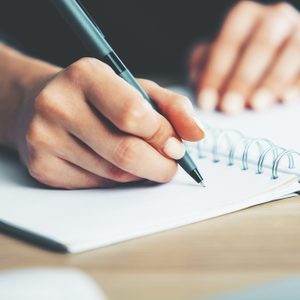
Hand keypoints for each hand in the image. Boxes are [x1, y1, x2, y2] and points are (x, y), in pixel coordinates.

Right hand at [12, 57, 204, 188]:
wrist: (43, 102)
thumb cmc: (99, 95)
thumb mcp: (137, 88)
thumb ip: (173, 107)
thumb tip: (197, 135)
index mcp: (85, 75)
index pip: (134, 115)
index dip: (163, 136)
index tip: (176, 147)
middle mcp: (57, 105)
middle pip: (125, 152)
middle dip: (159, 165)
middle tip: (170, 164)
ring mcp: (44, 138)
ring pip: (113, 174)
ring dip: (138, 173)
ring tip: (139, 158)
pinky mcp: (41, 167)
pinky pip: (95, 185)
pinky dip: (114, 180)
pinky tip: (111, 163)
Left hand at [190, 1, 299, 113]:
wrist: (269, 61)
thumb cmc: (236, 63)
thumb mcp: (216, 60)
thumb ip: (204, 66)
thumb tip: (198, 82)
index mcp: (244, 18)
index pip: (229, 42)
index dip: (216, 73)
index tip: (206, 102)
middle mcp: (274, 18)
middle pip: (261, 44)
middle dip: (243, 78)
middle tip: (230, 107)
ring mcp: (297, 31)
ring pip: (291, 51)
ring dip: (272, 80)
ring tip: (256, 105)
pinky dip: (298, 82)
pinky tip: (286, 100)